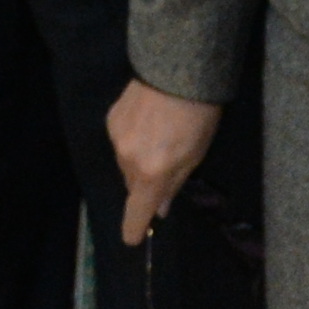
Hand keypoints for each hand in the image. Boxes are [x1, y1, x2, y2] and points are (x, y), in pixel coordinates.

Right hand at [107, 82, 222, 249]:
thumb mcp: (195, 154)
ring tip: (160, 139)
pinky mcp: (111, 118)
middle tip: (165, 169)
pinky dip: (133, 140)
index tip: (131, 239)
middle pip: (133, 184)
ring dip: (139, 160)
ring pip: (126, 162)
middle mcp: (128, 159)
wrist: (177, 69)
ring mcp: (116, 138)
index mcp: (152, 173)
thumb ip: (174, 183)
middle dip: (146, 184)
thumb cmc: (198, 116)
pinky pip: (120, 141)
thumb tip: (161, 206)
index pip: (137, 209)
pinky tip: (148, 124)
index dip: (134, 227)